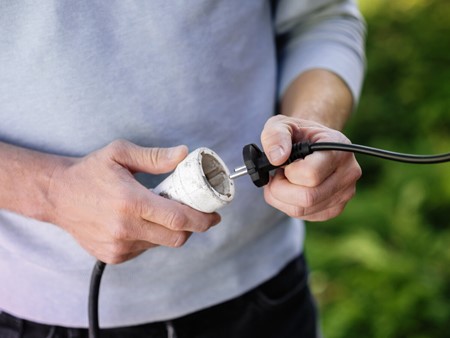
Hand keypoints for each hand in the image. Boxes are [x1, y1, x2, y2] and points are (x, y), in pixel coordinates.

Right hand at [47, 140, 220, 263]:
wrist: (57, 195)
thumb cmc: (89, 172)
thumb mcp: (120, 154)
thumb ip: (154, 156)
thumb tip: (184, 154)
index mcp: (131, 202)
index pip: (179, 219)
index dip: (202, 219)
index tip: (214, 216)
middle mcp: (126, 228)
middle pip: (176, 237)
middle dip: (192, 227)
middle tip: (194, 213)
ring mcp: (118, 246)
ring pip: (161, 244)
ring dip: (169, 230)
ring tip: (158, 211)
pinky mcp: (113, 256)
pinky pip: (144, 249)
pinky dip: (151, 237)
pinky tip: (139, 221)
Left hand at [260, 115, 361, 220]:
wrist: (312, 143)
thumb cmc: (297, 134)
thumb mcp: (281, 124)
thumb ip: (275, 135)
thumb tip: (277, 158)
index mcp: (339, 148)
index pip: (311, 174)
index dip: (288, 172)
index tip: (282, 163)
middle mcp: (348, 172)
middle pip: (307, 198)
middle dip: (280, 189)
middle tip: (277, 176)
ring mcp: (345, 193)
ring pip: (303, 210)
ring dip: (281, 198)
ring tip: (282, 181)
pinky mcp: (336, 208)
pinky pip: (306, 216)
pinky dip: (288, 206)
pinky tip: (290, 190)